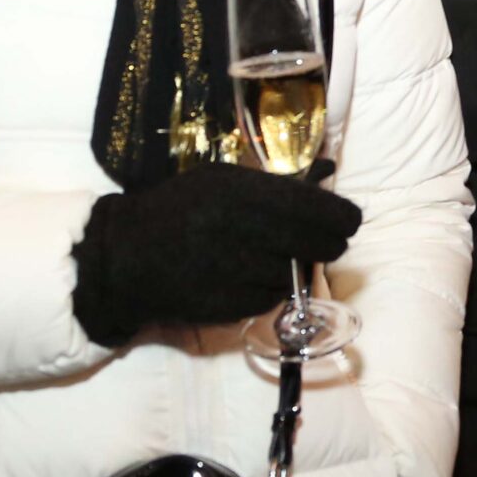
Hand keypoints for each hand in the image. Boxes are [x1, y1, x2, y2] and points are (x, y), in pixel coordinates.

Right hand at [70, 164, 361, 347]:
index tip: (350, 221)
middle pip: (316, 243)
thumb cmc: (180, 209)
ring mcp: (233, 271)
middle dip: (328, 243)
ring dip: (293, 267)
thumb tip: (328, 170)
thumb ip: (275, 181)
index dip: (342, 217)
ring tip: (272, 255)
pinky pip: (270, 299)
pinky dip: (270, 289)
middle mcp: (240, 230)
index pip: (315, 208)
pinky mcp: (225, 305)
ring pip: (293, 273)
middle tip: (329, 242)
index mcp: (240, 192)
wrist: (126, 256)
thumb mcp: (222, 180)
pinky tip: (251, 276)